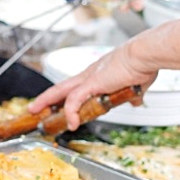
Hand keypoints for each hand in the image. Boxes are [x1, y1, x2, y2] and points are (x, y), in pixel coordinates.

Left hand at [28, 41, 157, 130]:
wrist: (144, 55)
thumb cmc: (143, 65)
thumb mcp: (137, 84)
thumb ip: (132, 94)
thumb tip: (135, 101)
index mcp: (99, 74)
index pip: (76, 86)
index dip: (65, 96)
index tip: (57, 104)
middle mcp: (90, 74)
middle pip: (62, 87)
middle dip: (46, 98)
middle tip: (34, 107)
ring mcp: (89, 78)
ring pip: (61, 91)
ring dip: (46, 102)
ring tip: (36, 113)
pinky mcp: (92, 83)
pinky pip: (75, 100)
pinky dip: (71, 112)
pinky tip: (71, 123)